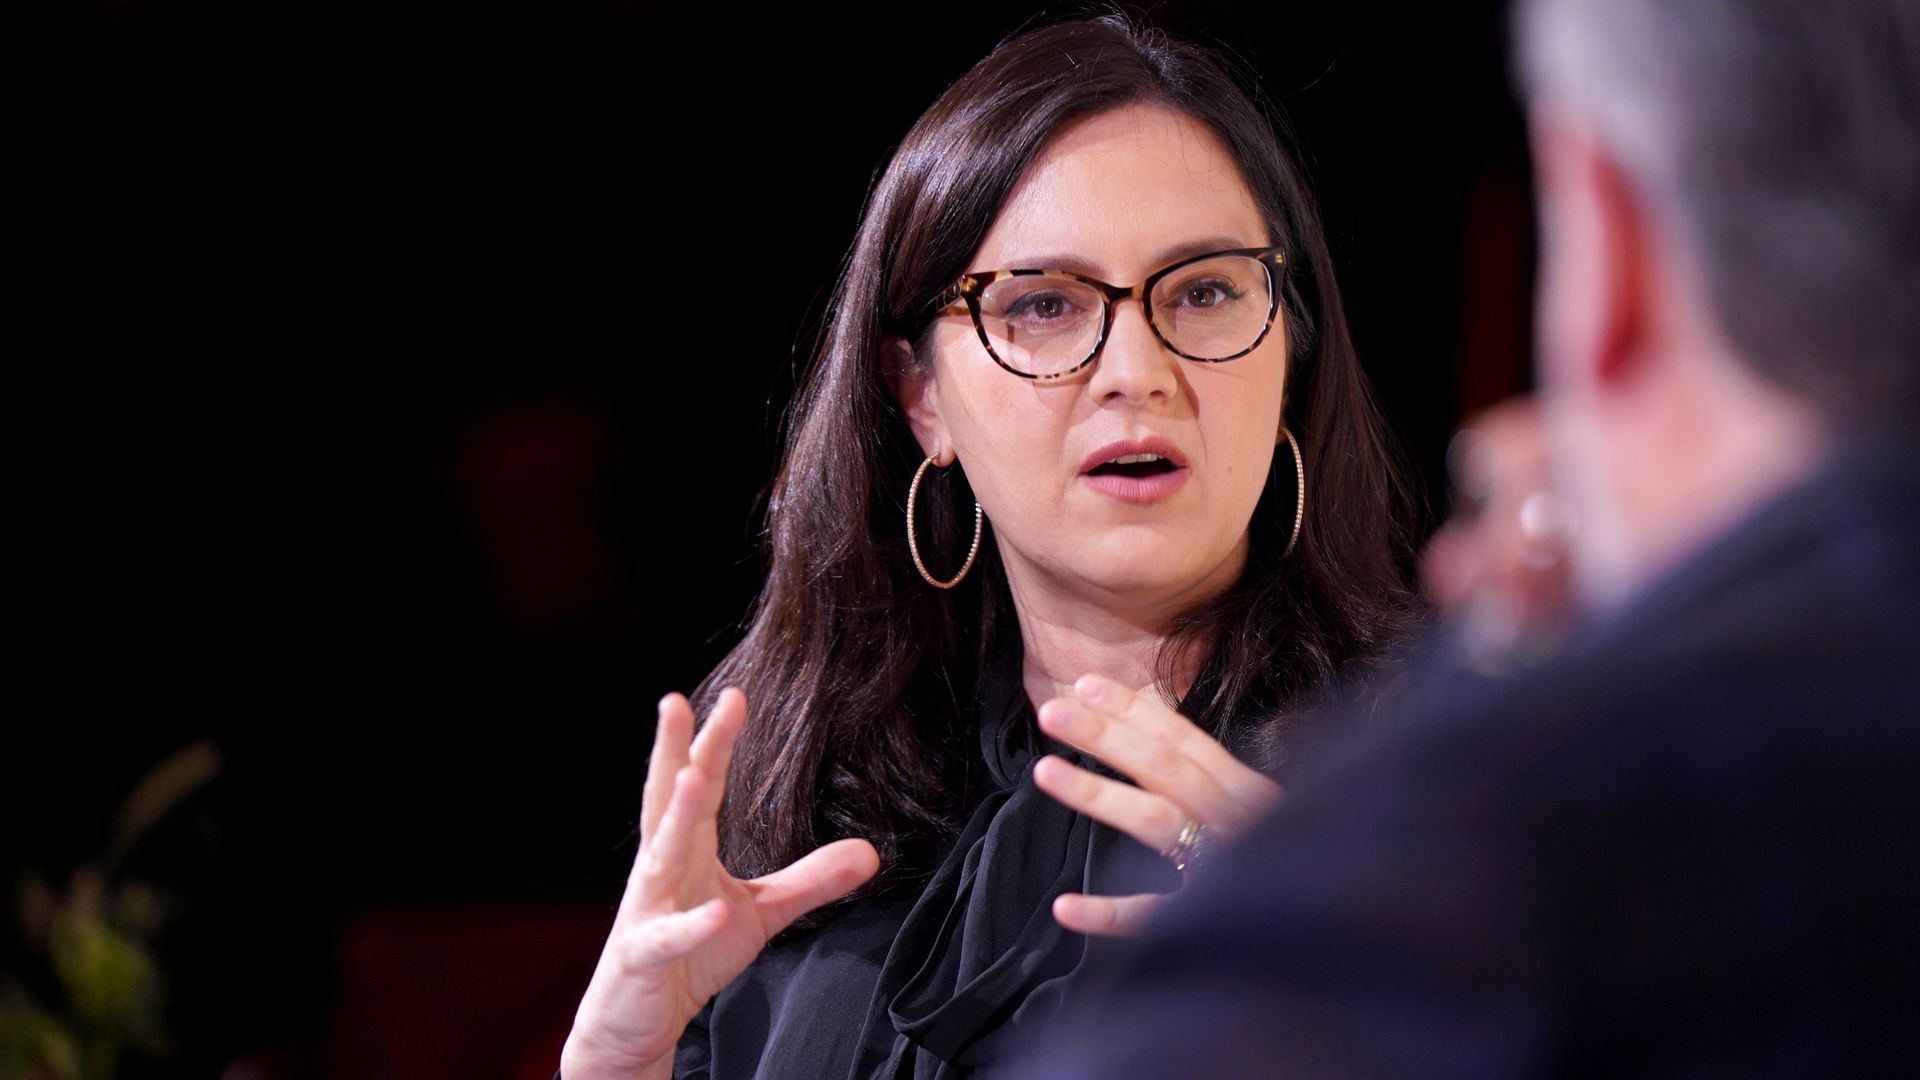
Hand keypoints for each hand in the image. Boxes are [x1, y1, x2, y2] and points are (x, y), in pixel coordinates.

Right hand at [561, 688, 879, 1079]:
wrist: (635, 1020)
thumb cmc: (691, 955)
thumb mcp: (759, 912)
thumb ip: (809, 880)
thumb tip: (871, 853)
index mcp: (687, 849)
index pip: (702, 785)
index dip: (716, 742)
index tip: (735, 695)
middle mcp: (660, 868)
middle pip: (667, 800)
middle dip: (673, 751)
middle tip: (675, 700)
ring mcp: (647, 910)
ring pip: (659, 856)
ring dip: (676, 816)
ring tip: (694, 778)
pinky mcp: (644, 956)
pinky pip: (668, 937)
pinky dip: (690, 924)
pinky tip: (714, 910)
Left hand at [1033, 675, 1280, 936]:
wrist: (1339, 933)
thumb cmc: (1299, 868)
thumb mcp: (1263, 820)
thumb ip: (1218, 791)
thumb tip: (1156, 752)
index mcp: (1250, 794)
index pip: (1186, 741)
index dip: (1135, 710)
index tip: (1086, 684)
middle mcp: (1240, 823)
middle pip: (1165, 767)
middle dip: (1106, 735)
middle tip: (1051, 711)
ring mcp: (1228, 872)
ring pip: (1158, 822)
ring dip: (1099, 795)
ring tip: (1044, 771)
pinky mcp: (1218, 929)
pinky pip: (1157, 918)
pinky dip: (1110, 914)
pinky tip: (1064, 907)